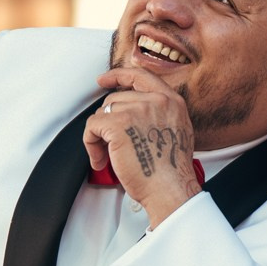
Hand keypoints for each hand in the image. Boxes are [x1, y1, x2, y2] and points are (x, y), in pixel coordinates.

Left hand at [85, 67, 203, 225]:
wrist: (170, 190)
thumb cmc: (171, 172)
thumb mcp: (176, 131)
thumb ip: (158, 115)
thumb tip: (131, 112)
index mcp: (171, 101)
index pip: (141, 75)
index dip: (118, 76)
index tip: (103, 80)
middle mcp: (156, 101)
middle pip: (115, 99)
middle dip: (107, 123)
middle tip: (111, 147)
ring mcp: (137, 109)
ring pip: (102, 113)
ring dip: (99, 137)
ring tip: (108, 157)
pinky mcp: (119, 123)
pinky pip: (92, 126)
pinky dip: (91, 144)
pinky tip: (101, 160)